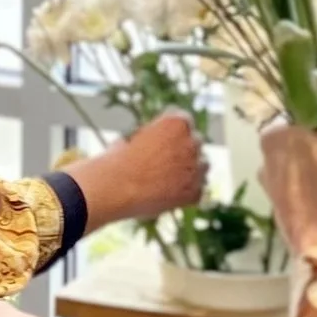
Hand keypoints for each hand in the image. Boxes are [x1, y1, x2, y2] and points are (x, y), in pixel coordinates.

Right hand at [69, 111, 205, 232]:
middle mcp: (192, 142)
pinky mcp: (194, 192)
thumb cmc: (117, 161)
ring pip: (202, 166)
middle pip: (196, 142)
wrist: (114, 187)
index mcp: (177, 122)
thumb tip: (152, 142)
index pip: (185, 121)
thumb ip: (152, 136)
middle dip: (184, 150)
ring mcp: (195, 168)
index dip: (173, 132)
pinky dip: (187, 193)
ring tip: (168, 180)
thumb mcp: (133, 137)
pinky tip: (169, 195)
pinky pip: (197, 191)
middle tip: (166, 162)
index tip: (164, 141)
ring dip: (191, 170)